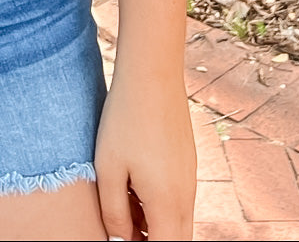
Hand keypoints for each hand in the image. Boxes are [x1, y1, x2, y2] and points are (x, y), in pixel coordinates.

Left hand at [95, 66, 195, 239]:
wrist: (152, 74)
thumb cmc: (125, 120)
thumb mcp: (108, 169)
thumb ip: (114, 214)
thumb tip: (120, 241)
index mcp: (167, 205)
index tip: (123, 239)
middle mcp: (186, 197)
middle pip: (176, 240)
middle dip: (150, 241)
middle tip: (123, 230)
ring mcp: (190, 179)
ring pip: (177, 221)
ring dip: (154, 226)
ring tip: (123, 203)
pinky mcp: (187, 163)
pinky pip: (177, 199)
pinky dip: (158, 205)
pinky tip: (133, 183)